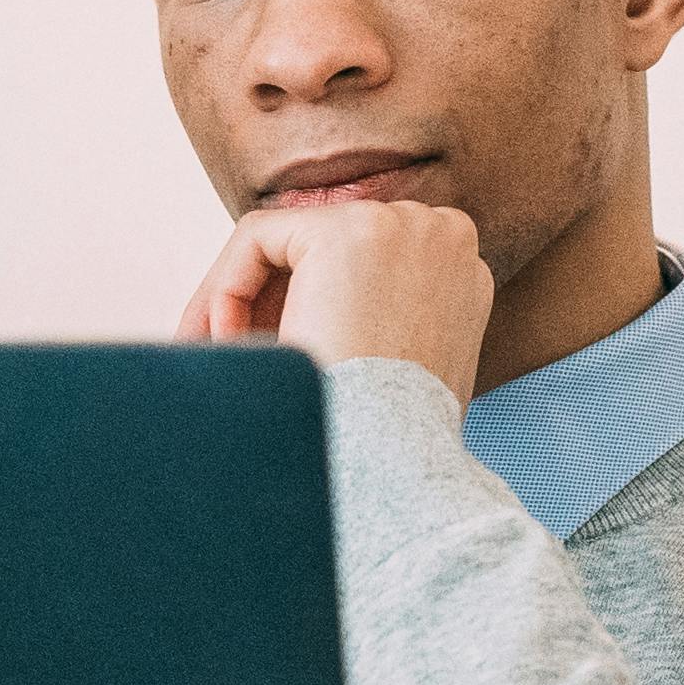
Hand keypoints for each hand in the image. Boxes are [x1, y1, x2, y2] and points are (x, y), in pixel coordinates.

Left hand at [176, 201, 493, 409]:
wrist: (393, 458)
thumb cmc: (398, 440)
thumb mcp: (417, 377)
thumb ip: (395, 332)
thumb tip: (334, 327)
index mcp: (464, 276)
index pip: (372, 267)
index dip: (314, 304)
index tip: (279, 351)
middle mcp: (441, 236)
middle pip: (329, 249)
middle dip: (273, 299)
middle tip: (232, 351)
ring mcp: (396, 226)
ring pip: (287, 243)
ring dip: (242, 299)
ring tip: (219, 355)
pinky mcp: (342, 233)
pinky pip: (258, 240)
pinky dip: (226, 288)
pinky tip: (222, 339)